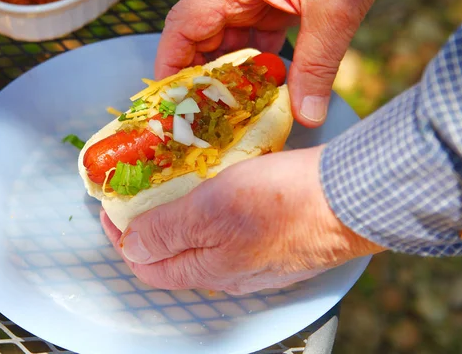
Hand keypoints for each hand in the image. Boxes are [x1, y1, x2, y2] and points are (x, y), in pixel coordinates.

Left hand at [100, 145, 385, 294]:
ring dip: (181, 219)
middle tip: (141, 195)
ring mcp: (256, 260)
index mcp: (207, 270)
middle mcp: (230, 273)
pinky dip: (212, 214)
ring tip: (174, 187)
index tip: (113, 209)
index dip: (122, 238)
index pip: (147, 266)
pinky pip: (231, 232)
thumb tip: (130, 247)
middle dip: (150, 228)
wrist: (348, 199)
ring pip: (203, 244)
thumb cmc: (280, 202)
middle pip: (174, 257)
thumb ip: (166, 232)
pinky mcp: (277, 241)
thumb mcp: (208, 212)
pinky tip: (217, 192)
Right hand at [154, 0, 398, 126]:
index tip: (171, 99)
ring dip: (233, 73)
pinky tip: (266, 86)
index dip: (170, 65)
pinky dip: (259, 62)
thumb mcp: (334, 9)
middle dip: (203, 78)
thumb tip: (308, 114)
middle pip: (202, 37)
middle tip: (205, 116)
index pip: (183, 26)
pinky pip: (257, 34)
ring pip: (230, 39)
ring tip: (234, 109)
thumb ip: (317, 64)